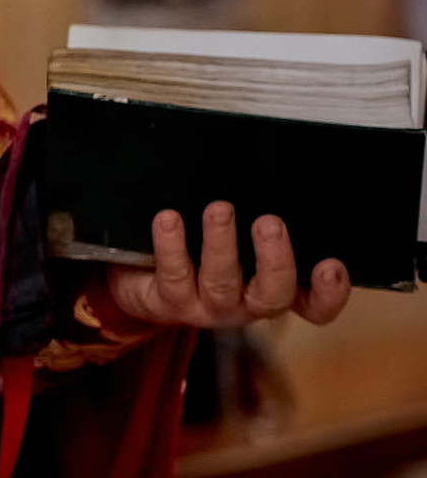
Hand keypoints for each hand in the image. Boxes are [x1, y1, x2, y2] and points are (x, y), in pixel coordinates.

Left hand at [104, 201, 352, 329]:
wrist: (145, 277)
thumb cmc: (205, 249)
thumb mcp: (241, 237)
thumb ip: (262, 218)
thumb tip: (274, 172)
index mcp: (275, 288)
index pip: (315, 305)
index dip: (329, 293)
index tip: (331, 265)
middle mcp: (247, 303)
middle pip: (273, 295)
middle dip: (275, 259)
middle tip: (270, 223)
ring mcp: (208, 306)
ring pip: (221, 282)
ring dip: (221, 243)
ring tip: (220, 209)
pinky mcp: (169, 300)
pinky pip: (173, 274)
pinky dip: (171, 244)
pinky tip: (169, 219)